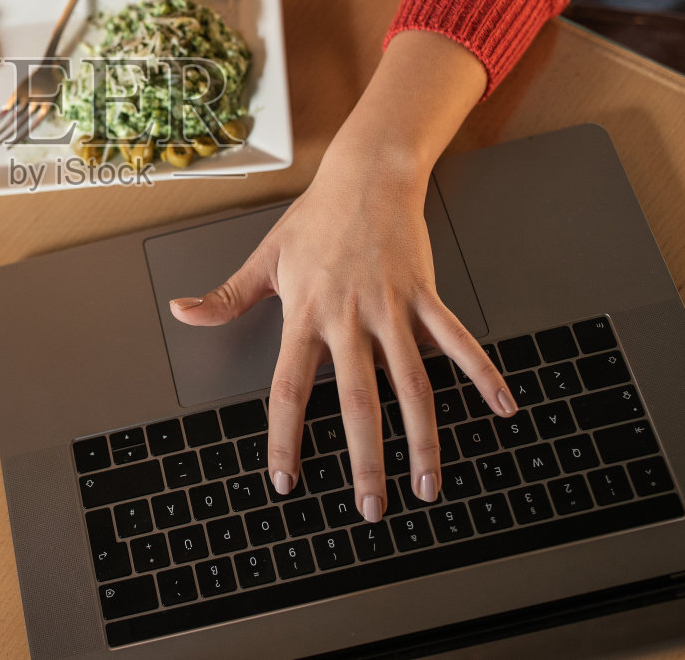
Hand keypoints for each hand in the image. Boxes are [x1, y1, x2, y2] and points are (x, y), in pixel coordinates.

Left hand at [172, 150, 515, 521]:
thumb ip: (226, 297)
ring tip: (428, 485)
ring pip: (413, 386)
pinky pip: (458, 342)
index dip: (286, 437)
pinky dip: (484, 375)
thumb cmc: (316, 219)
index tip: (286, 478)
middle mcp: (349, 319)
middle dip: (365, 462)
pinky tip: (503, 409)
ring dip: (423, 440)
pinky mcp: (425, 296)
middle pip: (358, 402)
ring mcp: (392, 309)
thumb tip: (181, 312)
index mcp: (306, 316)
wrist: (366, 175)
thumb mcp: (265, 258)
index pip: (290, 389)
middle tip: (371, 509)